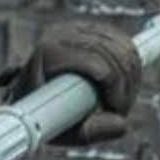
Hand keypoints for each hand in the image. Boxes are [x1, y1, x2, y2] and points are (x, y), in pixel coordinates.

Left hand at [0, 20, 141, 145]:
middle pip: (113, 52)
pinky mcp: (88, 28)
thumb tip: (122, 124)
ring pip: (121, 45)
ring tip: (122, 99)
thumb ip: (93, 131)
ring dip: (131, 74)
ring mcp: (75, 28)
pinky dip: (131, 62)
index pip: (97, 62)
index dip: (115, 85)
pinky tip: (127, 81)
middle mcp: (60, 34)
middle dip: (126, 83)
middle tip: (121, 108)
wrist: (27, 99)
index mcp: (48, 53)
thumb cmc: (43, 118)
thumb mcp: (67, 131)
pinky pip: (121, 40)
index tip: (117, 108)